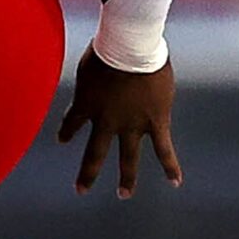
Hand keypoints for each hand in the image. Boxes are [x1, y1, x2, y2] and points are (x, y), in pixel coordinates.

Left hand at [57, 47, 179, 196]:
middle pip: (94, 153)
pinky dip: (170, 166)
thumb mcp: (88, 62)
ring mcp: (131, 125)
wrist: (131, 47)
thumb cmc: (108, 45)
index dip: (67, 130)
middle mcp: (106, 121)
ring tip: (124, 194)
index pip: (73, 122)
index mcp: (87, 104)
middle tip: (81, 190)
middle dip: (88, 173)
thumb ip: (90, 74)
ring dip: (126, 178)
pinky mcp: (156, 122)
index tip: (63, 138)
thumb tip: (91, 73)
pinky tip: (175, 182)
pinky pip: (164, 149)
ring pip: (128, 158)